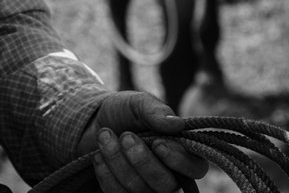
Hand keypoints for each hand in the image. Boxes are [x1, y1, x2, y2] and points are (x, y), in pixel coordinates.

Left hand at [79, 91, 207, 191]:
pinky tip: (98, 155)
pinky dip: (106, 174)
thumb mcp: (137, 103)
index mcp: (181, 151)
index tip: (158, 143)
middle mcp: (169, 175)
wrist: (93, 122)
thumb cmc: (124, 112)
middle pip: (166, 184)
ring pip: (139, 190)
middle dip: (142, 160)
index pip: (195, 168)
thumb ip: (156, 111)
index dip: (178, 160)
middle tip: (126, 136)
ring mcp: (147, 188)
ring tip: (105, 135)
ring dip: (118, 161)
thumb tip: (178, 123)